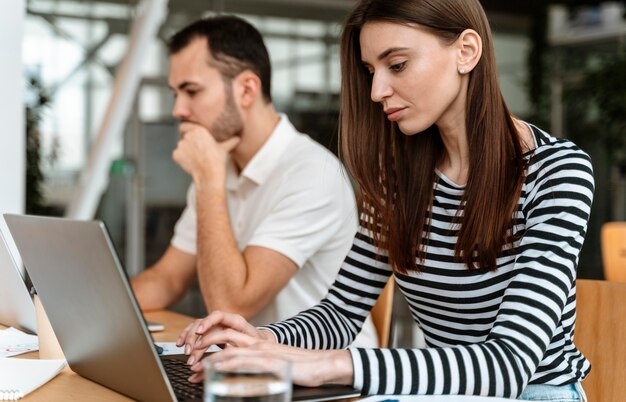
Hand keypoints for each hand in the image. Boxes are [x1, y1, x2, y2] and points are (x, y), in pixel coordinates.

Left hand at [173, 122, 239, 185]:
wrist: (209, 174)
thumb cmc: (217, 161)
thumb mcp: (224, 149)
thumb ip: (229, 142)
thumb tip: (237, 139)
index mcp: (199, 130)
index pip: (185, 125)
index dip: (187, 130)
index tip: (191, 137)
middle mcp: (188, 135)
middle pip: (183, 136)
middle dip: (188, 142)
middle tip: (196, 150)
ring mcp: (181, 145)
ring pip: (180, 146)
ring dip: (185, 150)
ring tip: (195, 158)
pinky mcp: (176, 155)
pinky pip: (177, 155)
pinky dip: (181, 159)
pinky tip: (190, 163)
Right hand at [176, 311, 273, 365]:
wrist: (259, 342)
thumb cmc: (256, 344)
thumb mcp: (250, 346)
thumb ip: (238, 348)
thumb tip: (225, 357)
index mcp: (236, 321)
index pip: (218, 316)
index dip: (207, 322)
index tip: (199, 332)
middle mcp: (224, 321)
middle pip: (204, 322)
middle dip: (195, 337)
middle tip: (190, 352)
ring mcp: (215, 325)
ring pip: (197, 326)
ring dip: (189, 338)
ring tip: (186, 352)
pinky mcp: (210, 331)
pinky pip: (195, 331)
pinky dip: (186, 337)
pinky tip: (180, 344)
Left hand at [187, 343, 353, 386]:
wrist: (323, 364)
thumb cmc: (302, 367)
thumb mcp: (274, 365)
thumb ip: (258, 366)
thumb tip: (241, 377)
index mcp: (258, 343)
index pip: (227, 340)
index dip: (209, 346)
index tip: (195, 359)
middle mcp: (258, 344)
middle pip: (224, 339)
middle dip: (203, 349)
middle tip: (190, 363)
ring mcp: (264, 351)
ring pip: (230, 351)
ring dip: (210, 360)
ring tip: (196, 370)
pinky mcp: (271, 361)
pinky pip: (246, 361)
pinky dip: (229, 365)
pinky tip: (219, 370)